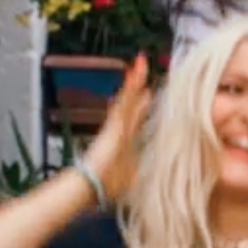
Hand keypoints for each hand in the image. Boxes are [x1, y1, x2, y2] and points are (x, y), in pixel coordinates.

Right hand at [84, 55, 153, 200]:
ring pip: (127, 97)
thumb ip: (139, 174)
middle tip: (143, 68)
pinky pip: (124, 100)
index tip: (148, 94)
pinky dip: (130, 87)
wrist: (90, 184)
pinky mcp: (114, 123)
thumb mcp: (132, 179)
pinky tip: (136, 73)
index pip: (135, 118)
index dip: (141, 105)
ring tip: (141, 62)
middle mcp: (120, 128)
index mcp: (124, 140)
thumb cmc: (107, 185)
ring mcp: (116, 124)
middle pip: (130, 102)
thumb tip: (157, 178)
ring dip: (134, 80)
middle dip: (138, 86)